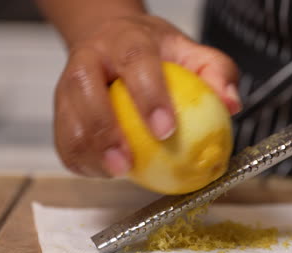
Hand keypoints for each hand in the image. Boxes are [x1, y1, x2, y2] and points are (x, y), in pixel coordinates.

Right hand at [54, 15, 240, 177]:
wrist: (111, 40)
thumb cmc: (152, 51)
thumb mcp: (191, 52)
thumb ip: (215, 72)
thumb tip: (231, 105)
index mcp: (126, 40)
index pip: (136, 61)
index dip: (148, 96)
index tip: (166, 131)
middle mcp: (91, 58)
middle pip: (87, 91)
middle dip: (105, 131)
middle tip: (129, 163)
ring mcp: (69, 82)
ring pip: (67, 118)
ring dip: (88, 152)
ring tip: (116, 173)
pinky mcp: (60, 106)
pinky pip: (62, 138)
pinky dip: (80, 160)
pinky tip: (104, 171)